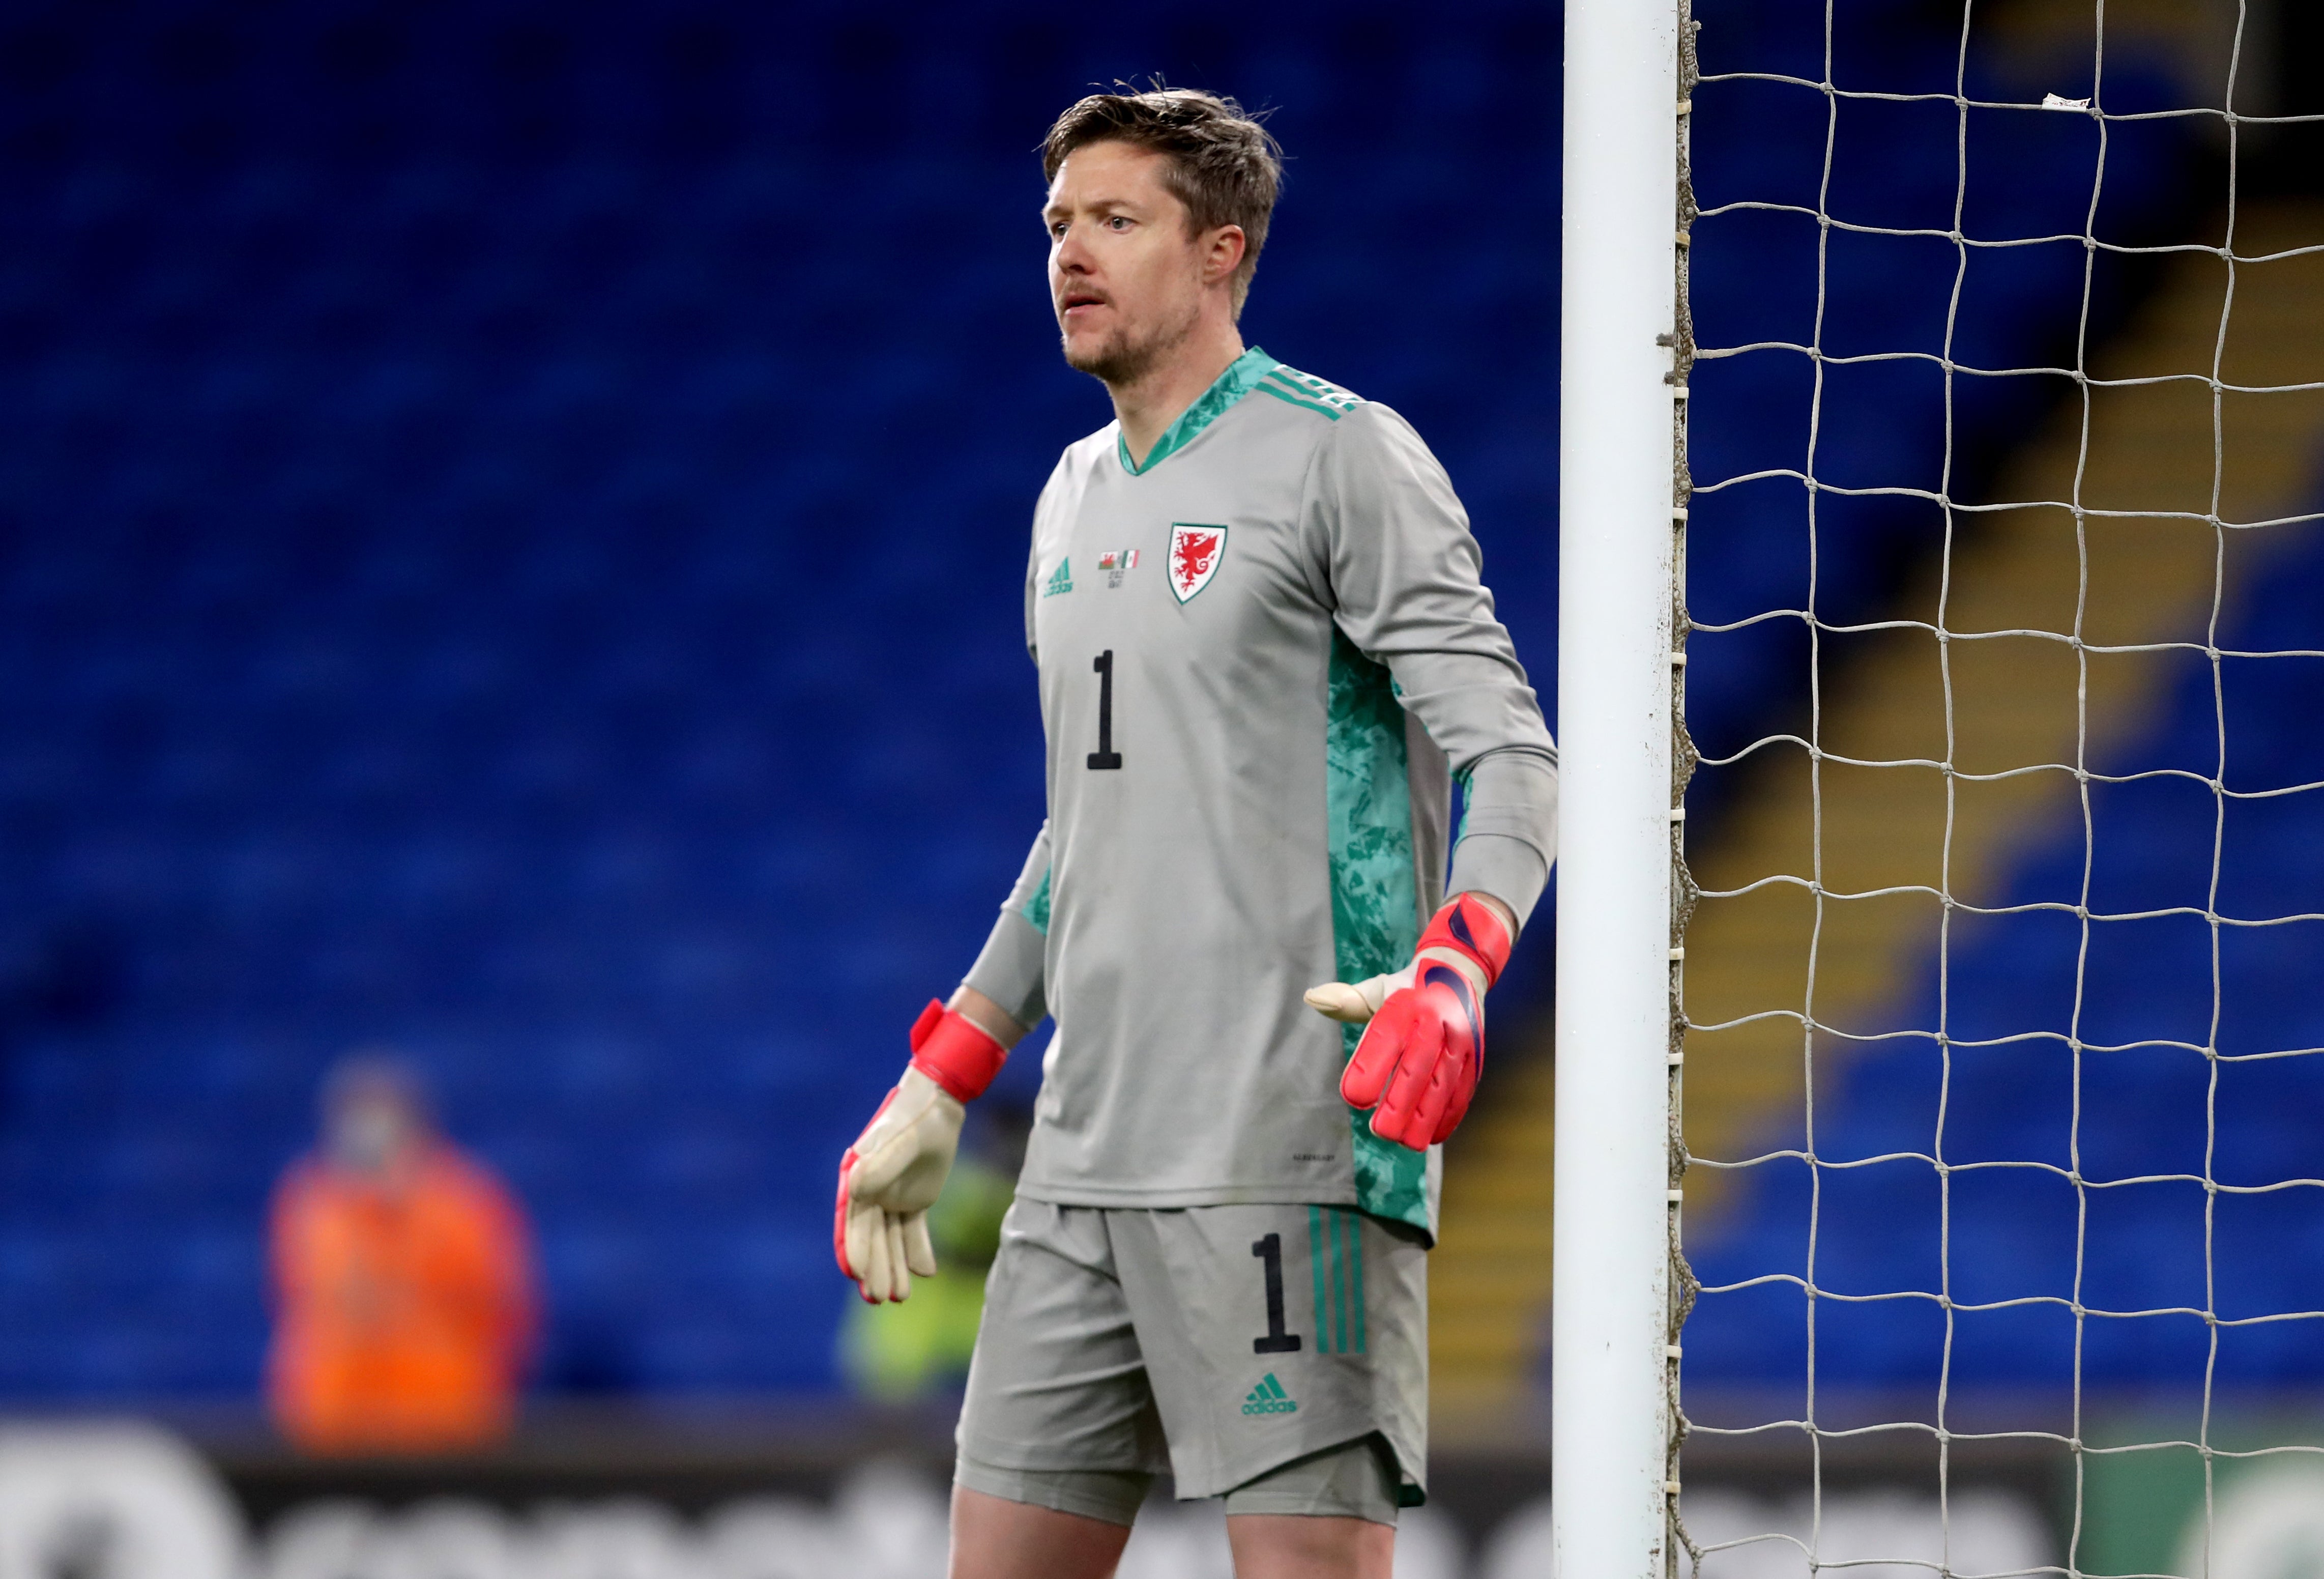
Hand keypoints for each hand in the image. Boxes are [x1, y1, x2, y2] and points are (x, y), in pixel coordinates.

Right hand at [834, 999, 1007, 1302]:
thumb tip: (856, 1189)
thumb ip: (882, 1165)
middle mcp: (871, 1193)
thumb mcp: (900, 1141)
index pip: (853, 1222)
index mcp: (858, 1179)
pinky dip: (918, 1251)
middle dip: (875, 1268)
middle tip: (880, 1298)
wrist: (940, 1107)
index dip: (853, 1248)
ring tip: (899, 1297)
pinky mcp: (915, 1201)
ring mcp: (892, 1199)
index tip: (855, 1274)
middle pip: (872, 1238)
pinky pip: (914, 1232)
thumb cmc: (914, 1119)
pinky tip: (925, 1272)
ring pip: (892, 1240)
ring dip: (894, 1267)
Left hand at [1304, 893, 1513, 1149]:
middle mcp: (1437, 1021)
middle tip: (1379, 1130)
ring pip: (1443, 1084)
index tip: (1353, 1097)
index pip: (1388, 1036)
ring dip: (1425, 1117)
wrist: (1461, 973)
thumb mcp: (1378, 989)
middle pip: (1418, 1066)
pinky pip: (1463, 1090)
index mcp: (1408, 1003)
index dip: (1370, 1067)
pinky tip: (1431, 1137)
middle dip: (1400, 1102)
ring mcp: (1460, 1041)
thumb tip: (1312, 999)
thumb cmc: (1407, 989)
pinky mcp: (1474, 1059)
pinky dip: (1449, 1117)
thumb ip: (1346, 1000)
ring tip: (1404, 1142)